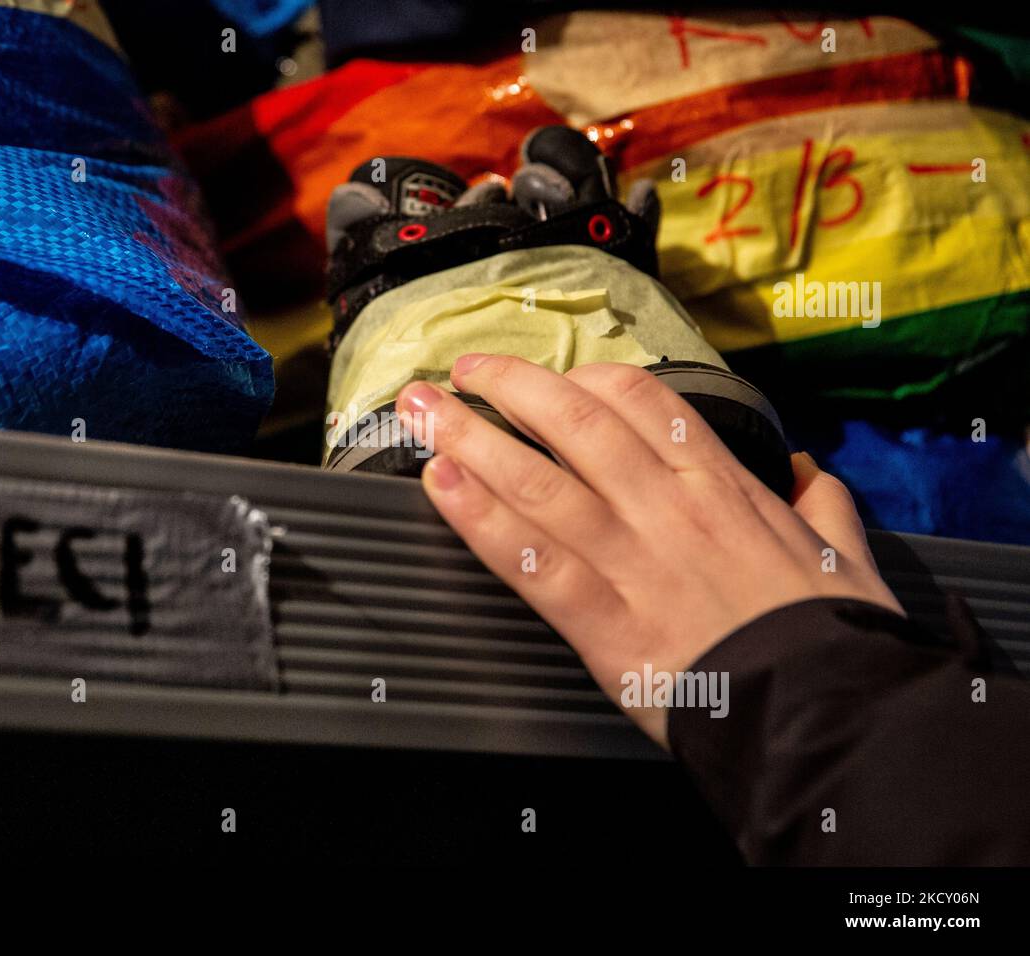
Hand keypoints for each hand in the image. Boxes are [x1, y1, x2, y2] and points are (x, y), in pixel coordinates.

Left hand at [396, 355, 903, 748]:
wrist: (826, 715)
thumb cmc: (833, 640)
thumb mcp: (845, 559)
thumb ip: (824, 507)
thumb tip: (810, 474)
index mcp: (723, 487)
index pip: (642, 403)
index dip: (585, 380)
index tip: (555, 377)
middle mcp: (669, 509)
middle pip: (573, 424)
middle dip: (509, 387)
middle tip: (462, 372)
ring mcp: (633, 561)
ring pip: (539, 480)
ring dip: (471, 438)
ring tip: (422, 413)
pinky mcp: (605, 622)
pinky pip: (531, 559)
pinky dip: (480, 519)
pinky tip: (440, 488)